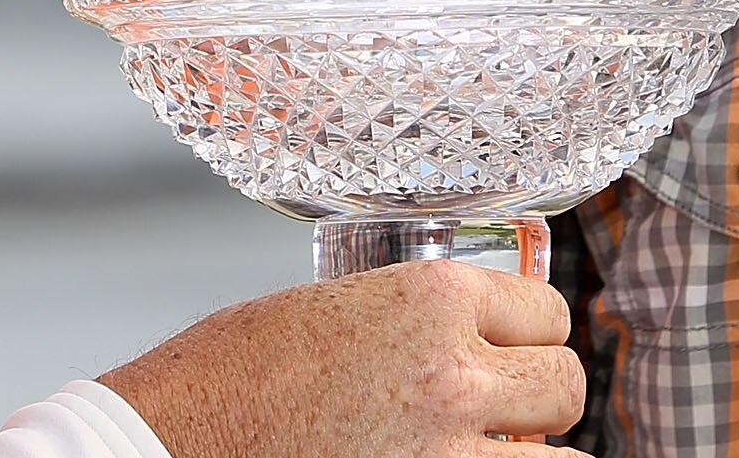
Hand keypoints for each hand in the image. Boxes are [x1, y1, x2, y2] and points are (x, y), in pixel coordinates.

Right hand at [99, 258, 581, 457]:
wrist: (171, 443)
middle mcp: (454, 370)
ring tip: (500, 456)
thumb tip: (465, 342)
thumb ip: (413, 321)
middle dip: (541, 398)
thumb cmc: (228, 378)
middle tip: (508, 413)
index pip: (547, 308)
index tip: (512, 352)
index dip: (528, 335)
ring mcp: (448, 452)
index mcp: (429, 298)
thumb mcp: (332, 309)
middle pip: (567, 381)